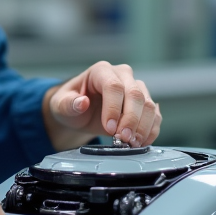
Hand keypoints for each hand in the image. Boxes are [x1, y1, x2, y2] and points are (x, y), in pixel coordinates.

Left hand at [42, 61, 161, 149]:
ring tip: (132, 143)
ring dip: (143, 127)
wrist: (81, 112)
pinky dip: (151, 130)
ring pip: (148, 105)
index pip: (113, 86)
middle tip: (123, 139)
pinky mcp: (144, 103)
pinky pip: (154, 115)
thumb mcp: (61, 104)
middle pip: (135, 94)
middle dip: (131, 120)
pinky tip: (141, 142)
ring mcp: (136, 88)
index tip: (109, 128)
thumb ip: (67, 103)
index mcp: (101, 71)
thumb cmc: (71, 104)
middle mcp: (122, 75)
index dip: (113, 108)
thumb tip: (81, 103)